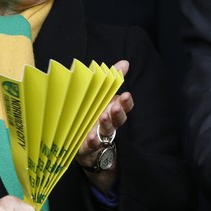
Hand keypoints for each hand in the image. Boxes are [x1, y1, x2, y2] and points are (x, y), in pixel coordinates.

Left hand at [76, 60, 133, 186]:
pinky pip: (93, 145)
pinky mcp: (90, 147)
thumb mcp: (100, 96)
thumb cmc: (91, 115)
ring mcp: (101, 135)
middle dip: (117, 113)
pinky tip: (91, 137)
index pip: (124, 106)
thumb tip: (125, 63)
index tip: (126, 95)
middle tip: (114, 107)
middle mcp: (109, 123)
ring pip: (107, 131)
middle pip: (118, 119)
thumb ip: (112, 80)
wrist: (84, 145)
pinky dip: (93, 141)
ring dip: (106, 124)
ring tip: (103, 118)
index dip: (126, 102)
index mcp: (112, 109)